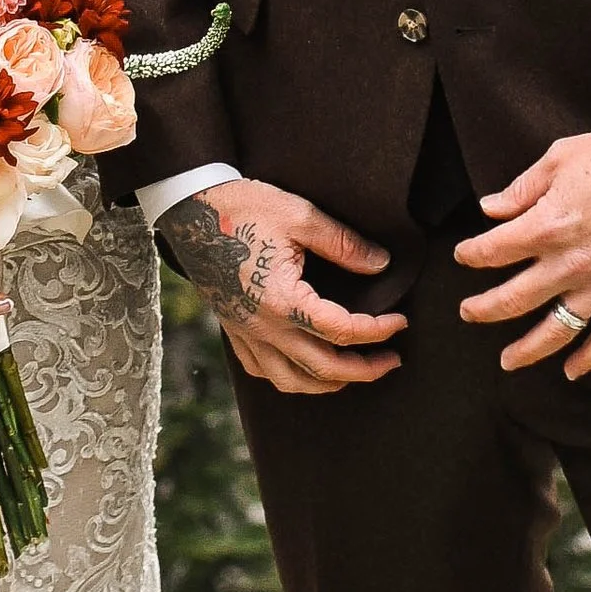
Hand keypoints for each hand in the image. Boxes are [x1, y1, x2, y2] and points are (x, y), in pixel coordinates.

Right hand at [155, 179, 404, 394]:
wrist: (190, 209)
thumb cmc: (244, 208)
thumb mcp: (300, 216)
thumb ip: (344, 243)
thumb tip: (381, 263)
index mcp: (282, 300)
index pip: (341, 331)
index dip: (377, 331)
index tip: (400, 322)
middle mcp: (263, 326)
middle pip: (323, 368)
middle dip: (364, 370)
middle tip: (391, 361)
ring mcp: (245, 333)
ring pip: (291, 381)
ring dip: (329, 384)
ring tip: (354, 374)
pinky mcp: (233, 330)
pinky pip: (262, 371)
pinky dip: (290, 378)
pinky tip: (305, 369)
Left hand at [454, 127, 590, 377]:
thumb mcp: (559, 158)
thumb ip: (521, 189)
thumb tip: (490, 208)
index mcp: (548, 226)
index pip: (494, 251)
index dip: (471, 254)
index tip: (464, 255)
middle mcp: (570, 263)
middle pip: (515, 299)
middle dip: (485, 309)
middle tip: (468, 312)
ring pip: (558, 329)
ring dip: (528, 349)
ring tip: (507, 361)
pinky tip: (572, 372)